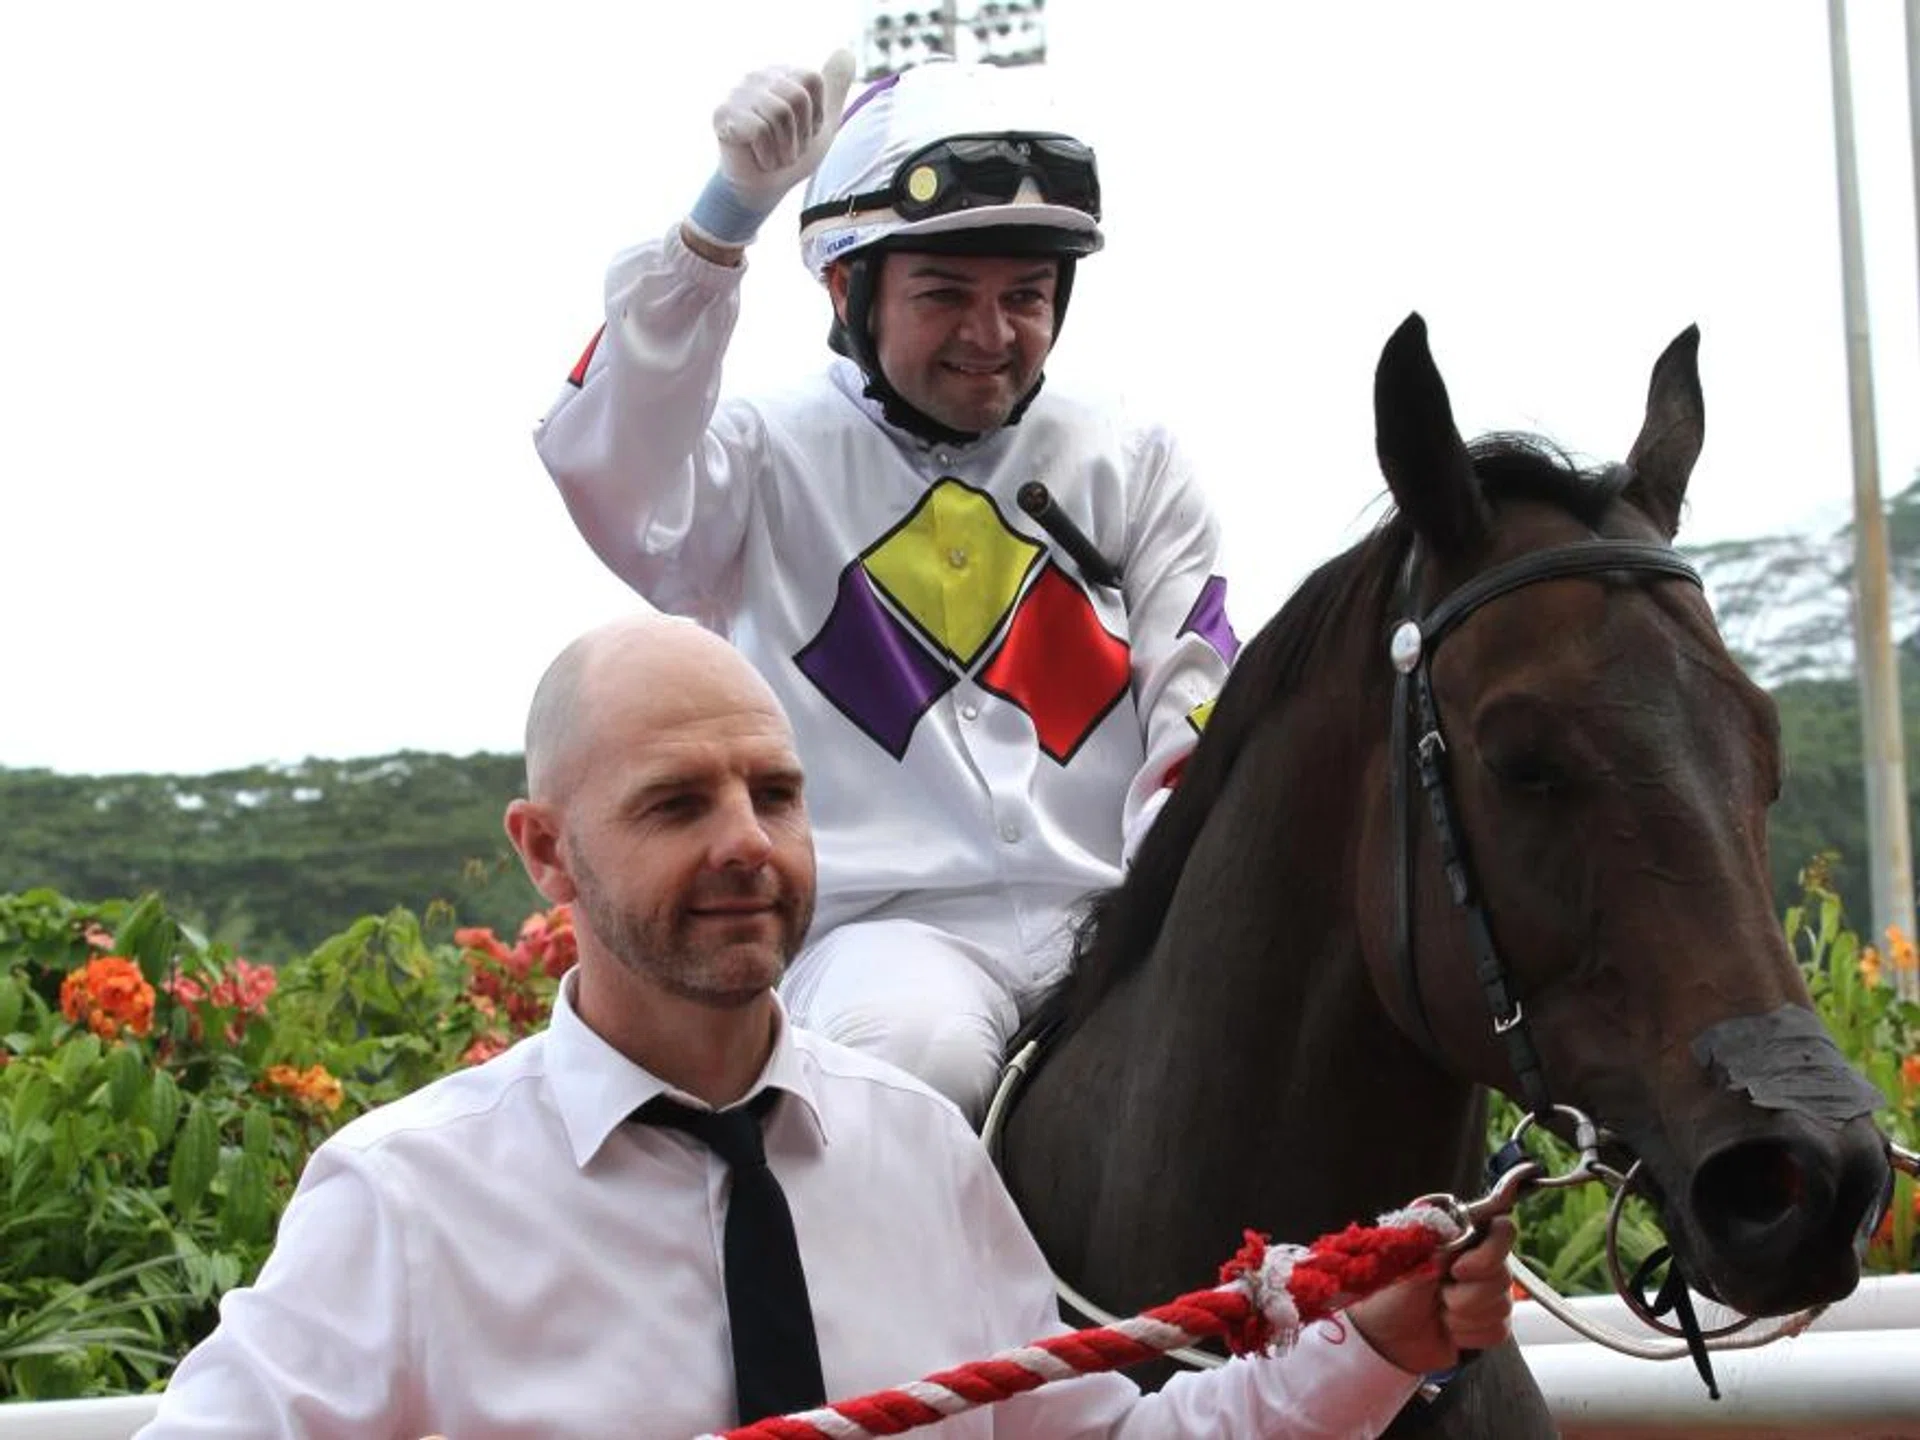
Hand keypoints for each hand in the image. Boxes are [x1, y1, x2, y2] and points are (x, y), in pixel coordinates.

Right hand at [686, 50, 856, 248]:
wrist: (764, 189)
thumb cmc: (790, 155)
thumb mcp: (822, 122)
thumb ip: (834, 86)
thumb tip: (847, 51)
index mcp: (781, 73)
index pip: (812, 79)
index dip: (815, 115)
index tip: (802, 133)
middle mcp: (757, 76)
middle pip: (797, 96)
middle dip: (800, 134)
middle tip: (787, 148)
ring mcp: (737, 93)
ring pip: (779, 113)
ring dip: (785, 148)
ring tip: (775, 156)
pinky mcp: (722, 113)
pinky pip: (759, 130)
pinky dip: (767, 156)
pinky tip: (759, 160)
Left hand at [1345, 1216, 1515, 1376]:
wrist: (1385, 1340)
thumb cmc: (1389, 1293)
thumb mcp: (1409, 1260)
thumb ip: (1444, 1242)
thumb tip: (1467, 1225)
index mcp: (1458, 1237)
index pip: (1500, 1228)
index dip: (1493, 1243)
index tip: (1463, 1263)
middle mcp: (1479, 1262)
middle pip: (1503, 1274)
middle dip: (1467, 1293)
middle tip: (1439, 1294)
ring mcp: (1486, 1293)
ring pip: (1503, 1305)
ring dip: (1463, 1315)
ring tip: (1439, 1311)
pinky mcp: (1489, 1323)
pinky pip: (1498, 1330)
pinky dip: (1469, 1334)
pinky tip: (1449, 1330)